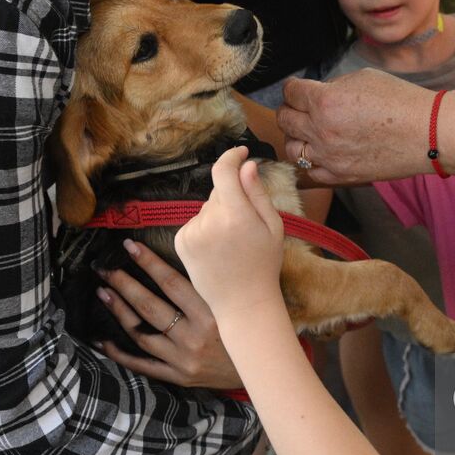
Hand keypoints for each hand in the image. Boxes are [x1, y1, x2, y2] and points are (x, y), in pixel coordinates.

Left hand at [95, 242, 241, 388]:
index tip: (130, 247)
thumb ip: (213, 284)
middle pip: (150, 306)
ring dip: (120, 311)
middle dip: (124, 284)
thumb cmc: (249, 329)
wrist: (261, 370)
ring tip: (104, 292)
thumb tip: (190, 254)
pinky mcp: (178, 377)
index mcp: (211, 314)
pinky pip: (143, 366)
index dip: (149, 263)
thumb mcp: (236, 304)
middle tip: (105, 268)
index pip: (172, 283)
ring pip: (142, 332)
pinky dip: (120, 354)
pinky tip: (102, 341)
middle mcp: (195, 336)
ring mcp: (183, 359)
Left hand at [174, 147, 285, 315]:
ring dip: (218, 214)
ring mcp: (192, 232)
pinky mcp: (181, 241)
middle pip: (218, 190)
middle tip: (247, 223)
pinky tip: (217, 248)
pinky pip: (196, 221)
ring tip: (232, 241)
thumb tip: (246, 165)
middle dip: (232, 197)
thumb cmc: (264, 264)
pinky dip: (206, 228)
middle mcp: (210, 220)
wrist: (242, 302)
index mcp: (236, 214)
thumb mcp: (273, 226)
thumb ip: (258, 193)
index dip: (232, 156)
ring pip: (207, 207)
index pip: (224, 170)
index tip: (241, 152)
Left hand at [278, 70, 429, 184]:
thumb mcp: (362, 78)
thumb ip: (332, 87)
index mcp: (325, 101)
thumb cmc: (401, 101)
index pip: (290, 92)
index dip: (293, 88)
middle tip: (300, 107)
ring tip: (309, 131)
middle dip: (290, 109)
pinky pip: (310, 171)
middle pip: (284, 119)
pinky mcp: (340, 176)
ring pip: (291, 148)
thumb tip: (316, 94)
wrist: (427, 133)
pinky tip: (321, 151)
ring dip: (296, 137)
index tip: (297, 89)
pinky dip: (311, 160)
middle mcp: (321, 131)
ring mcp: (329, 157)